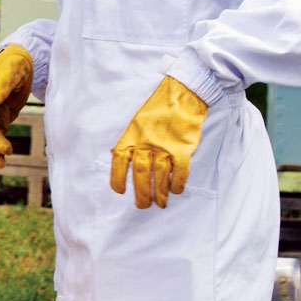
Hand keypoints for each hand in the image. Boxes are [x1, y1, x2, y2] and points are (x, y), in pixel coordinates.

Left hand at [111, 76, 208, 208]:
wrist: (182, 95)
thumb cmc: (159, 110)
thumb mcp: (137, 122)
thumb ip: (131, 140)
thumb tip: (120, 157)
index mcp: (132, 135)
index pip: (120, 159)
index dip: (118, 177)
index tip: (119, 191)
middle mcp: (146, 142)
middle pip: (141, 173)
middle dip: (141, 193)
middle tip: (143, 206)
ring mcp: (165, 145)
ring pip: (159, 175)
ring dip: (160, 193)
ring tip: (161, 204)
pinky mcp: (183, 148)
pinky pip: (179, 171)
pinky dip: (177, 183)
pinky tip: (176, 191)